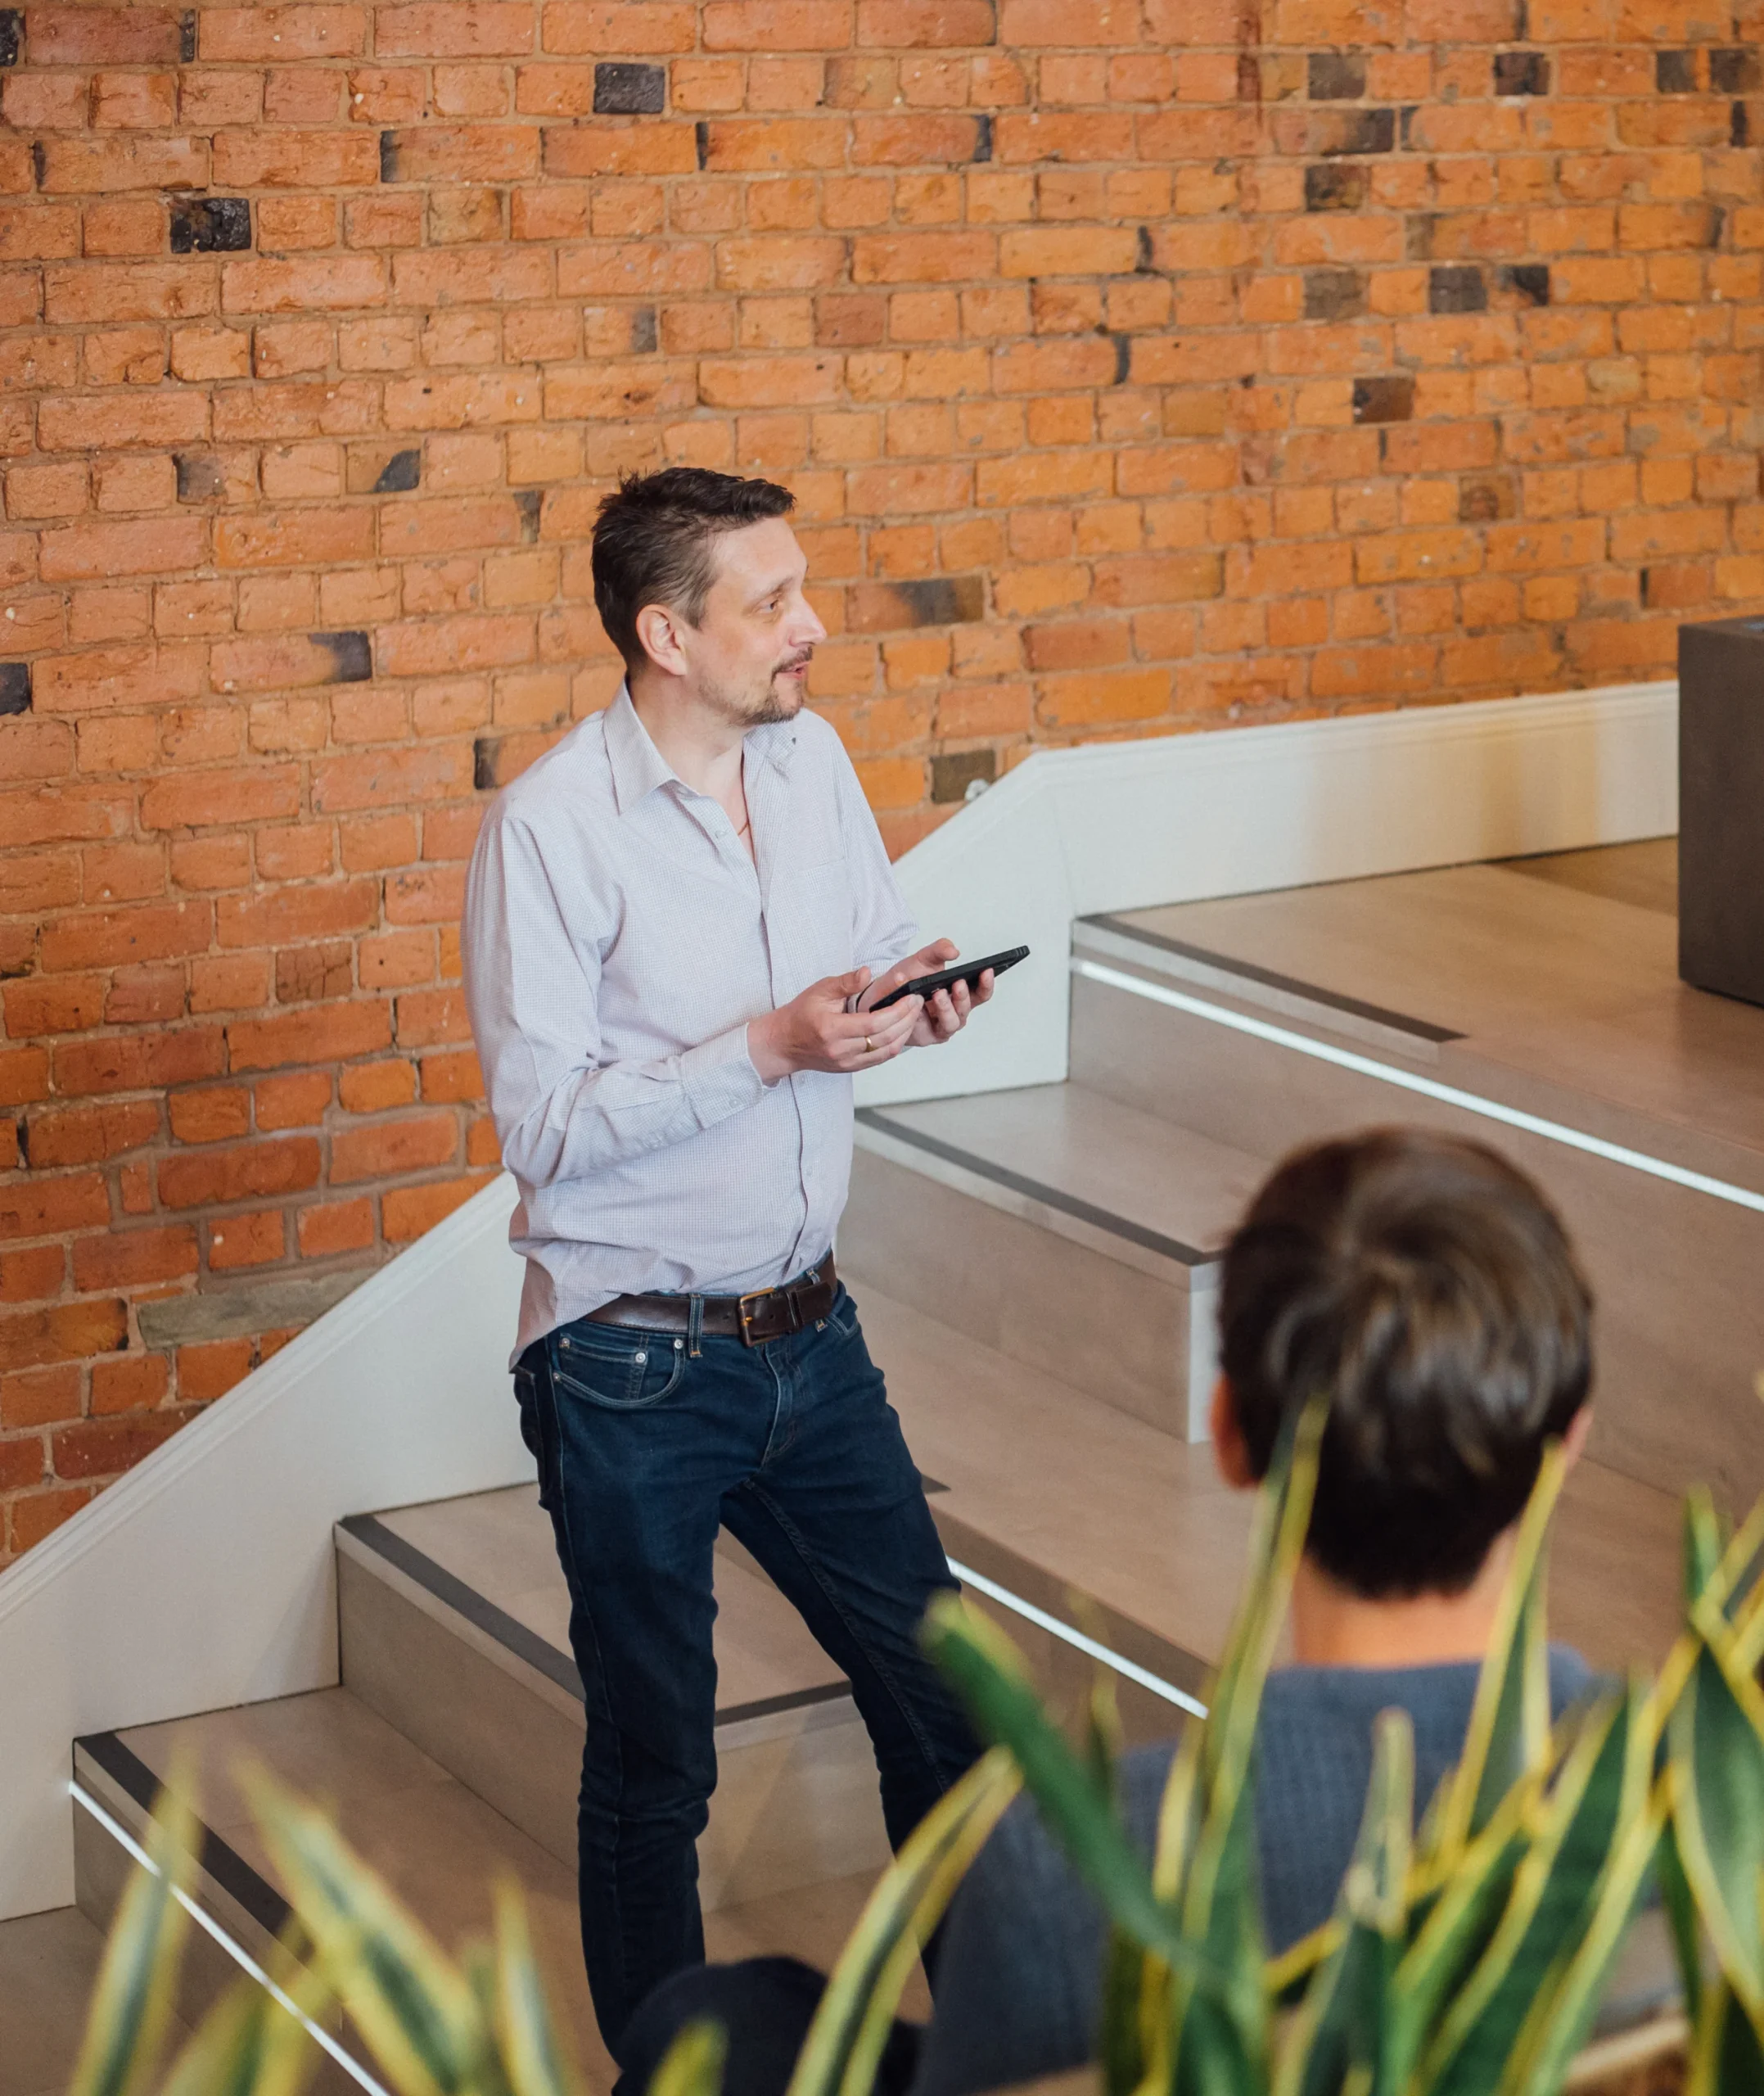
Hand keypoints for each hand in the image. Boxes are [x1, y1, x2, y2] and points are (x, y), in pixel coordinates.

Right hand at [748, 968, 922, 1083]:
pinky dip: (895, 1045)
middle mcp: (840, 1050)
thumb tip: (867, 973)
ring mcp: (846, 1063)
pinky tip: (902, 1030)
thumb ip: (845, 982)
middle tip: (918, 1002)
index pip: (874, 1023)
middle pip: (884, 1038)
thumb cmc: (800, 1014)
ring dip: (905, 1033)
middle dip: (907, 1019)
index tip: (911, 997)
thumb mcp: (819, 990)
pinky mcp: (850, 1069)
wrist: (784, 1043)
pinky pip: (879, 1059)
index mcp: (832, 1029)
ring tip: (913, 1014)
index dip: (897, 1011)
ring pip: (886, 1051)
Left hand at [859, 939, 993, 1049]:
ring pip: (954, 1021)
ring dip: (947, 1007)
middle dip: (964, 995)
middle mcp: (955, 1011)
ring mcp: (943, 1025)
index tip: (987, 970)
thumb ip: (939, 950)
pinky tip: (920, 1006)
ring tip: (938, 993)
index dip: (986, 983)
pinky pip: (934, 1030)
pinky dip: (927, 1018)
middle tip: (958, 982)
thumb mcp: (924, 959)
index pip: (980, 991)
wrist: (884, 995)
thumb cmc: (908, 979)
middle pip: (969, 1007)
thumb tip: (954, 951)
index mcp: (960, 993)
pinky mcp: (929, 1036)